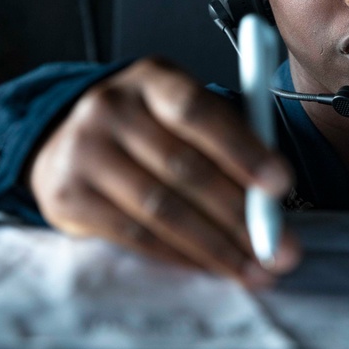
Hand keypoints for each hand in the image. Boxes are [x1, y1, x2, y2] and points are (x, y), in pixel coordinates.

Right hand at [27, 57, 300, 286]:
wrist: (66, 140)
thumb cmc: (149, 127)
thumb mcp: (183, 111)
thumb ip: (227, 138)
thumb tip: (273, 197)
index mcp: (152, 79)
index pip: (198, 111)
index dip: (242, 149)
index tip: (282, 184)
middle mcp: (111, 108)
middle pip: (184, 167)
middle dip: (240, 214)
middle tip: (282, 248)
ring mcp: (83, 152)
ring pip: (162, 209)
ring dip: (217, 246)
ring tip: (256, 269)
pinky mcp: (68, 196)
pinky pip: (136, 235)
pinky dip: (182, 256)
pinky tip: (213, 267)